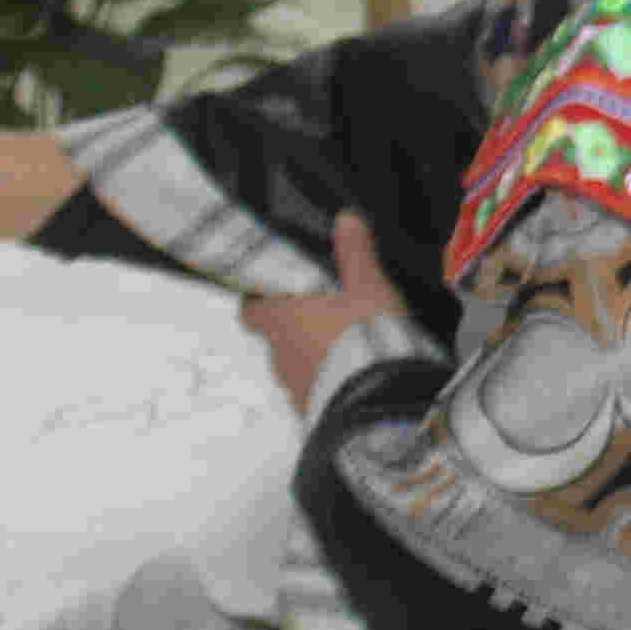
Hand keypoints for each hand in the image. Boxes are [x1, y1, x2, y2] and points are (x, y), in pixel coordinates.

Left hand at [241, 212, 407, 411]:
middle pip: (275, 339)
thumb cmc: (366, 336)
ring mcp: (295, 387)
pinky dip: (327, 385)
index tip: (271, 297)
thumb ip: (355, 254)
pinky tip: (352, 379)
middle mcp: (280, 355)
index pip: (250, 311)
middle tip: (323, 319)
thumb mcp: (368, 286)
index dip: (257, 304)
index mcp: (283, 319)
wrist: (380, 397)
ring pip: (296, 367)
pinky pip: (315, 394)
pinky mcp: (314, 411)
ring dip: (312, 360)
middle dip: (295, 330)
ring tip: (344, 352)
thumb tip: (346, 218)